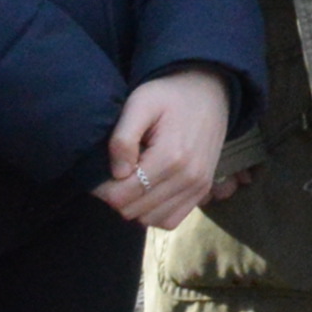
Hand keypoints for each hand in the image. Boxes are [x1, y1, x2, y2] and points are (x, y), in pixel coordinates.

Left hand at [97, 68, 231, 229]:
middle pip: (133, 211)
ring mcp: (198, 187)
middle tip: (117, 173)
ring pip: (150, 220)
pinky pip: (170, 221)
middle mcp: (188, 178)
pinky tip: (149, 191)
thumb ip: (123, 138)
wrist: (209, 91)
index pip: (122, 197)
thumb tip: (118, 173)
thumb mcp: (140, 103)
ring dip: (135, 206)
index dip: (103, 188)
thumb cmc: (169, 95)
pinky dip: (154, 213)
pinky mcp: (202, 191)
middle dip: (117, 196)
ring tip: (133, 179)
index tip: (102, 171)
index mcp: (171, 157)